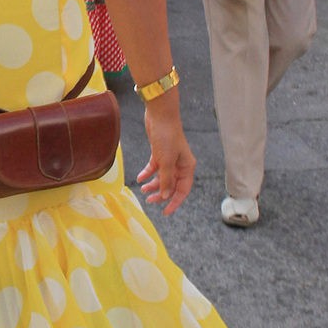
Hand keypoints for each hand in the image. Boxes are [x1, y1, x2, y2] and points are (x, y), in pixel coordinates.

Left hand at [135, 95, 195, 213]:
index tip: (165, 212)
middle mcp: (180, 164)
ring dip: (153, 184)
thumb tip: (166, 195)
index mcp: (187, 167)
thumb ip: (166, 180)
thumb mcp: (166, 161)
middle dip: (161, 194)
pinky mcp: (159, 153)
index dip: (175, 202)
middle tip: (149, 200)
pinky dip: (147, 173)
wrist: (160, 115)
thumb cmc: (167, 136)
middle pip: (172, 185)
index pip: (183, 190)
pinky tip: (140, 178)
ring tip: (143, 189)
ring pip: (162, 177)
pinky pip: (154, 168)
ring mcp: (170, 159)